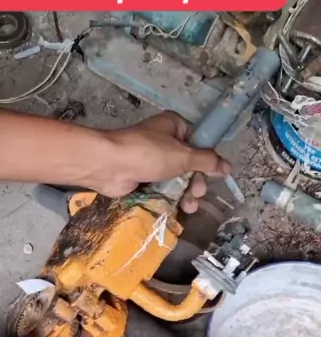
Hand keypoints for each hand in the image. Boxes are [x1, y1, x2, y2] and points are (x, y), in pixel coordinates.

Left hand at [95, 112, 230, 210]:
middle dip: (196, 181)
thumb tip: (228, 167)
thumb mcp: (183, 156)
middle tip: (197, 193)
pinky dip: (171, 198)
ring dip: (186, 194)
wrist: (109, 166)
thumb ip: (207, 161)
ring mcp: (152, 162)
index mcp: (175, 128)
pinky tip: (178, 209)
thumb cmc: (148, 154)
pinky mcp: (143, 179)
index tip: (215, 176)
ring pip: (177, 180)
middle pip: (189, 165)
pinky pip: (163, 189)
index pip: (199, 143)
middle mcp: (164, 142)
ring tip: (189, 206)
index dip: (207, 161)